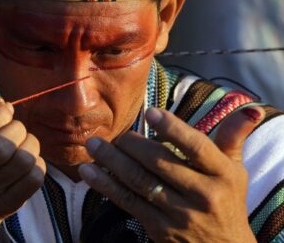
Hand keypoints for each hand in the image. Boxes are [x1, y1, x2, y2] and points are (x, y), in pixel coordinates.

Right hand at [0, 97, 45, 241]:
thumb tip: (3, 104)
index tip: (6, 113)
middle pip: (3, 146)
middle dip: (18, 130)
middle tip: (16, 130)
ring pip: (23, 161)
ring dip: (31, 145)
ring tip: (24, 144)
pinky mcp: (5, 206)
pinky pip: (34, 179)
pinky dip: (37, 164)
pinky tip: (28, 162)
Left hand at [79, 106, 264, 242]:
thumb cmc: (227, 202)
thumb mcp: (234, 171)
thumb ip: (232, 138)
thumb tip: (247, 107)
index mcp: (222, 174)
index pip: (196, 146)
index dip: (172, 128)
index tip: (149, 113)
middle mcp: (203, 194)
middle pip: (160, 163)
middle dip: (131, 145)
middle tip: (112, 133)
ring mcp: (180, 214)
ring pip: (140, 181)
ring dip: (112, 162)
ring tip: (93, 145)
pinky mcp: (159, 229)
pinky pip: (128, 202)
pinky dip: (106, 185)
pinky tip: (89, 172)